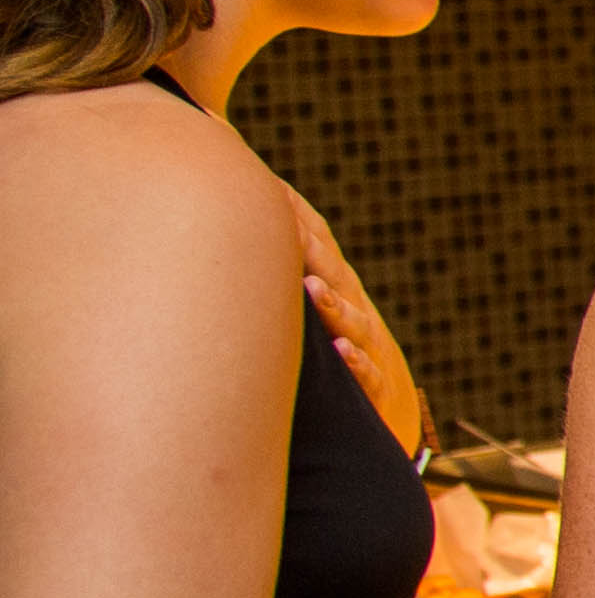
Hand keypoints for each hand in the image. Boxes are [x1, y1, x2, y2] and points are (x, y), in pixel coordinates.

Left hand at [283, 189, 424, 454]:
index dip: (298, 222)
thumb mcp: (304, 313)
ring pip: (353, 323)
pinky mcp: (375, 387)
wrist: (380, 405)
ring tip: (312, 288)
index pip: (320, 250)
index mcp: (337, 291)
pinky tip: (340, 351)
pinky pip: (367, 373)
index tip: (268, 192)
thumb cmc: (327, 353)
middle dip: (313, 252)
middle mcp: (355, 313)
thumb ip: (276, 281)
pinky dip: (355, 362)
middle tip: (285, 229)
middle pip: (336, 277)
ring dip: (332, 306)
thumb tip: (211, 240)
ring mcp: (367, 348)